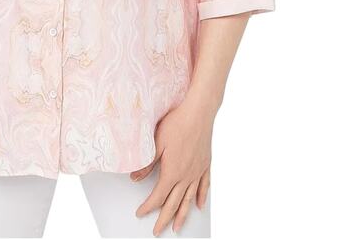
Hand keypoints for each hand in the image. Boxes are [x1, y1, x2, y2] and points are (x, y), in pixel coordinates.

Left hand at [131, 96, 213, 235]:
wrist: (198, 111)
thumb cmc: (176, 123)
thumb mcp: (156, 142)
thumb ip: (147, 163)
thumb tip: (135, 178)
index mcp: (172, 172)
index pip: (158, 196)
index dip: (148, 207)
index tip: (140, 213)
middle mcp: (186, 176)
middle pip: (174, 203)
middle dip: (164, 218)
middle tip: (157, 231)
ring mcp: (198, 171)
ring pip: (190, 199)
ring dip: (183, 215)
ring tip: (178, 227)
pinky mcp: (205, 164)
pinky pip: (204, 186)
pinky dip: (201, 197)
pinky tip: (199, 205)